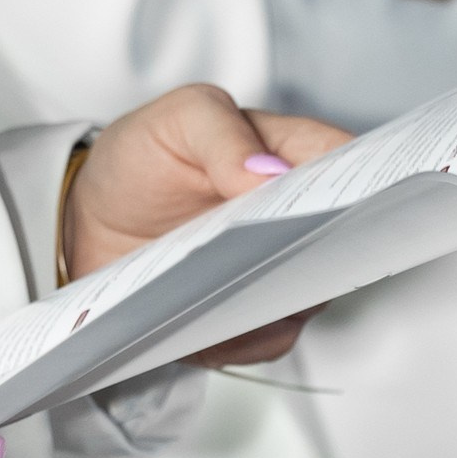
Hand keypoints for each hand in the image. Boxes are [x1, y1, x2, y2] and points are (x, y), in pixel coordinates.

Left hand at [65, 84, 350, 367]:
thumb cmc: (141, 158)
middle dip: (319, 251)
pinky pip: (271, 336)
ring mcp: (278, 268)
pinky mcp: (253, 315)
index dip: (365, 186)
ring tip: (225, 286)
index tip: (348, 204)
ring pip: (312, 296)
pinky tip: (207, 318)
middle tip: (272, 250)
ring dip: (275, 297)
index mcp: (290, 154)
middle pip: (345, 243)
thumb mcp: (175, 120)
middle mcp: (297, 217)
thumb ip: (222, 134)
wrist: (91, 221)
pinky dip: (241, 334)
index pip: (353, 168)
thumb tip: (269, 172)